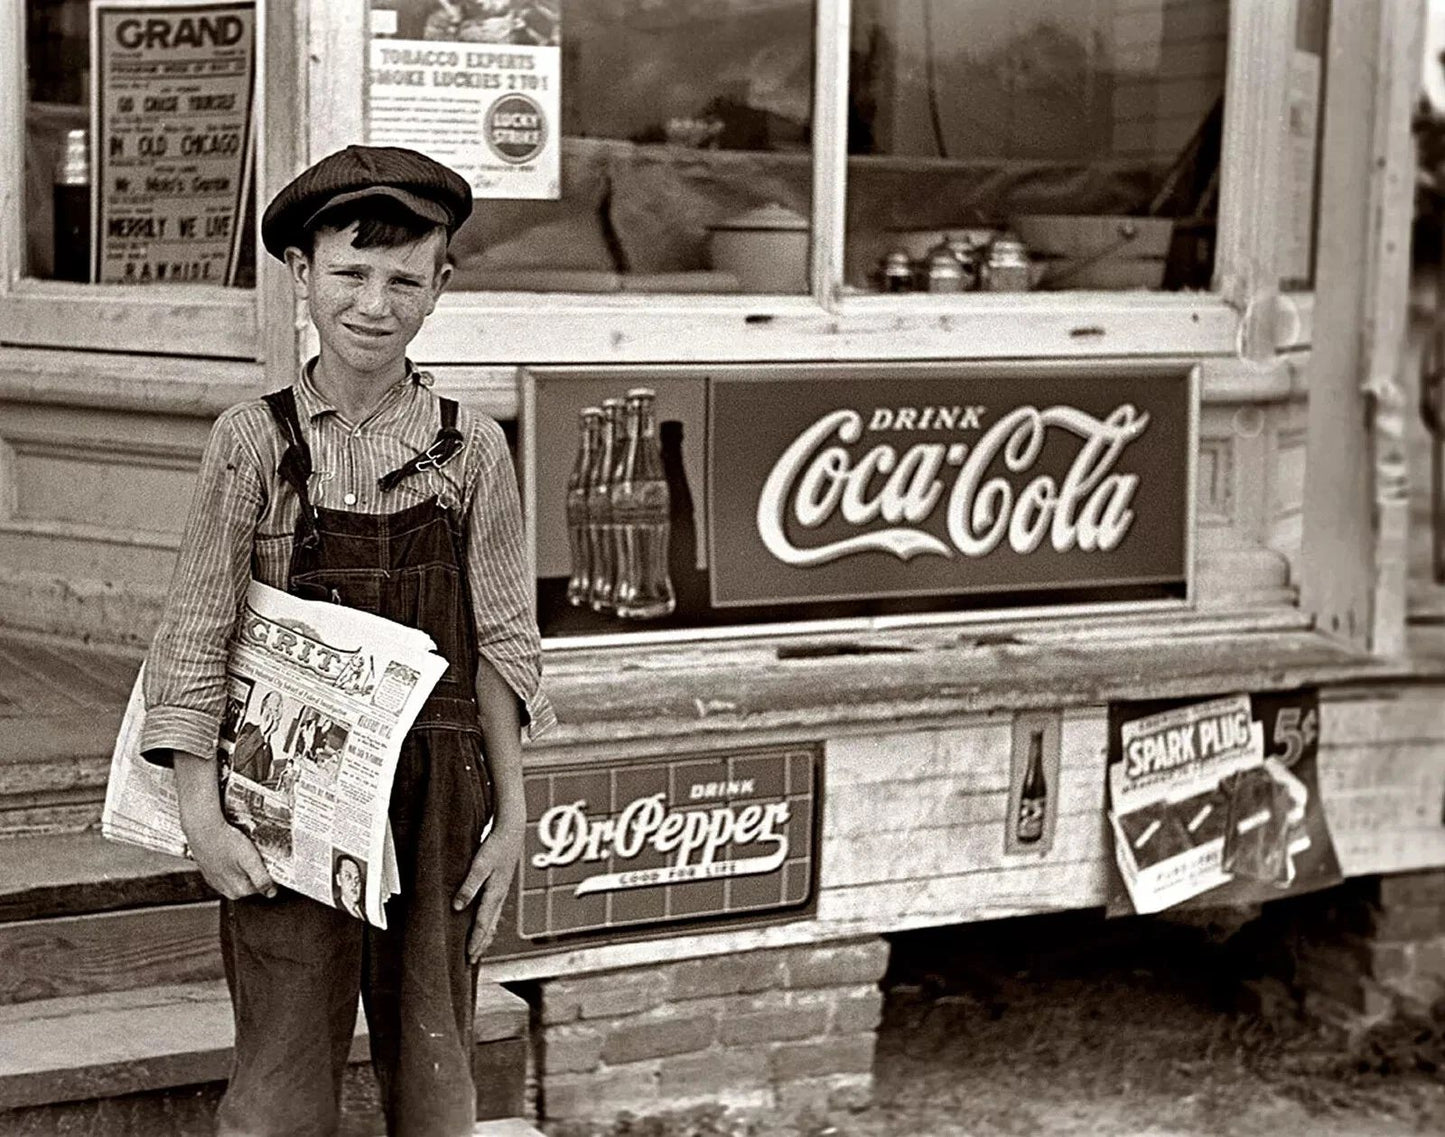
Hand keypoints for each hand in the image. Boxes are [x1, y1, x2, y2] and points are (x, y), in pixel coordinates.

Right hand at [185, 816, 276, 899]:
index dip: (267, 875)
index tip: (268, 863)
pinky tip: (231, 853)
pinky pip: (226, 873)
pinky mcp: (209, 873)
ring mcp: (215, 881)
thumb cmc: (225, 842)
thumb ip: (261, 879)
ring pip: (237, 878)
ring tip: (242, 852)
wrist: (203, 830)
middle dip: (255, 872)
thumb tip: (271, 893)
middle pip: (249, 884)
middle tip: (255, 855)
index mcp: (237, 890)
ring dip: (243, 868)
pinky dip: (231, 865)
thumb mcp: (250, 860)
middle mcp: (225, 889)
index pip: (261, 889)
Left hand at [453, 815, 522, 963]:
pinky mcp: (500, 885)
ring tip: (479, 948)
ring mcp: (501, 892)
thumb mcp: (479, 866)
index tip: (469, 957)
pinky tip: (485, 923)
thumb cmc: (495, 847)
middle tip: (472, 961)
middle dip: (481, 944)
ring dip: (485, 936)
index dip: (475, 941)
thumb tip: (457, 907)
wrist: (512, 832)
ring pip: (493, 920)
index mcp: (494, 894)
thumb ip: (468, 886)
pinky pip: (493, 911)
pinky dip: (488, 923)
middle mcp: (499, 896)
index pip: (483, 924)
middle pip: (489, 927)